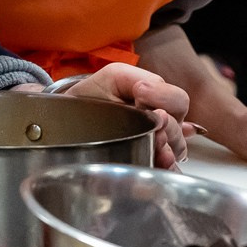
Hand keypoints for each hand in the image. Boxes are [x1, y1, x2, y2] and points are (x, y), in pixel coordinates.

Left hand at [59, 65, 192, 167]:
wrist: (67, 121)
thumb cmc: (93, 97)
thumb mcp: (114, 76)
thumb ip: (138, 78)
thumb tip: (150, 92)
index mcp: (157, 99)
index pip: (179, 101)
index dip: (166, 99)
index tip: (141, 95)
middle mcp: (161, 123)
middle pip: (179, 128)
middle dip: (167, 126)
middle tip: (151, 124)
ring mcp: (154, 145)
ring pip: (176, 149)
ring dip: (167, 148)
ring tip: (155, 146)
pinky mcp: (144, 163)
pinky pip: (165, 169)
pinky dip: (165, 168)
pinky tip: (160, 163)